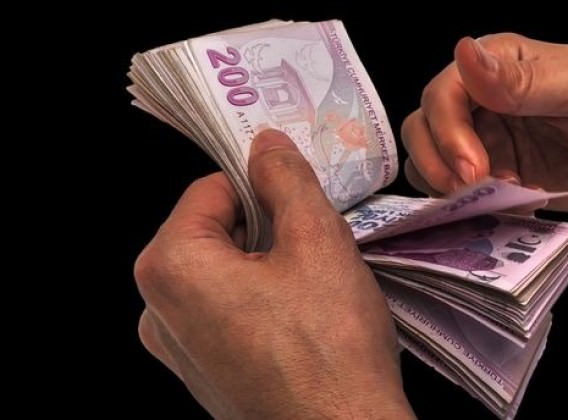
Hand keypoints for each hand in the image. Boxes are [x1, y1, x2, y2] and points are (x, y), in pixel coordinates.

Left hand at [134, 129, 414, 418]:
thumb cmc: (330, 349)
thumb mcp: (318, 242)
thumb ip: (287, 180)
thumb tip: (266, 146)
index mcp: (170, 267)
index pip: (212, 189)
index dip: (262, 184)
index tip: (300, 196)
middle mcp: (157, 311)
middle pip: (215, 232)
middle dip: (267, 228)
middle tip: (317, 246)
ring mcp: (178, 349)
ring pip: (224, 273)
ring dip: (268, 266)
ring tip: (315, 288)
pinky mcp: (204, 375)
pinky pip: (227, 313)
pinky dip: (262, 302)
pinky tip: (303, 321)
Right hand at [402, 34, 567, 210]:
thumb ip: (522, 81)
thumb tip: (463, 51)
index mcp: (499, 65)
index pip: (442, 94)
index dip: (447, 133)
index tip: (475, 170)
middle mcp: (483, 101)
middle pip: (423, 127)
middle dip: (438, 161)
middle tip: (473, 189)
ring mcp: (488, 141)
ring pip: (430, 160)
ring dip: (446, 185)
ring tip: (490, 198)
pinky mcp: (497, 177)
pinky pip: (459, 192)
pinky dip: (466, 205)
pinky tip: (504, 206)